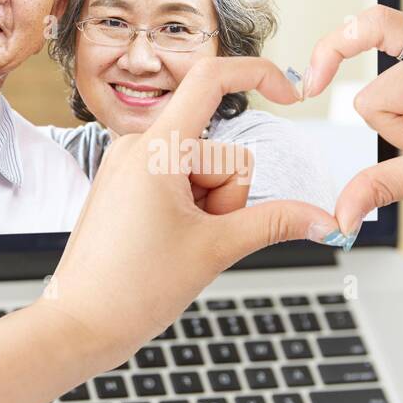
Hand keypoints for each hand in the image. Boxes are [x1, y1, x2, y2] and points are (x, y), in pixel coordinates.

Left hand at [46, 57, 339, 363]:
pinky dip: (190, 213)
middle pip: (222, 153)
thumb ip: (275, 224)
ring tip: (175, 246)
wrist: (77, 327)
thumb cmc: (129, 291)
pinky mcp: (127, 187)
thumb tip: (325, 219)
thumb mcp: (215, 251)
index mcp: (156, 149)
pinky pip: (181, 187)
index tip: (292, 93)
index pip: (211, 79)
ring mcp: (130, 167)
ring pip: (204, 175)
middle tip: (196, 238)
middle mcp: (138, 147)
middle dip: (227, 198)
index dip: (259, 74)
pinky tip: (167, 246)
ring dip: (208, 211)